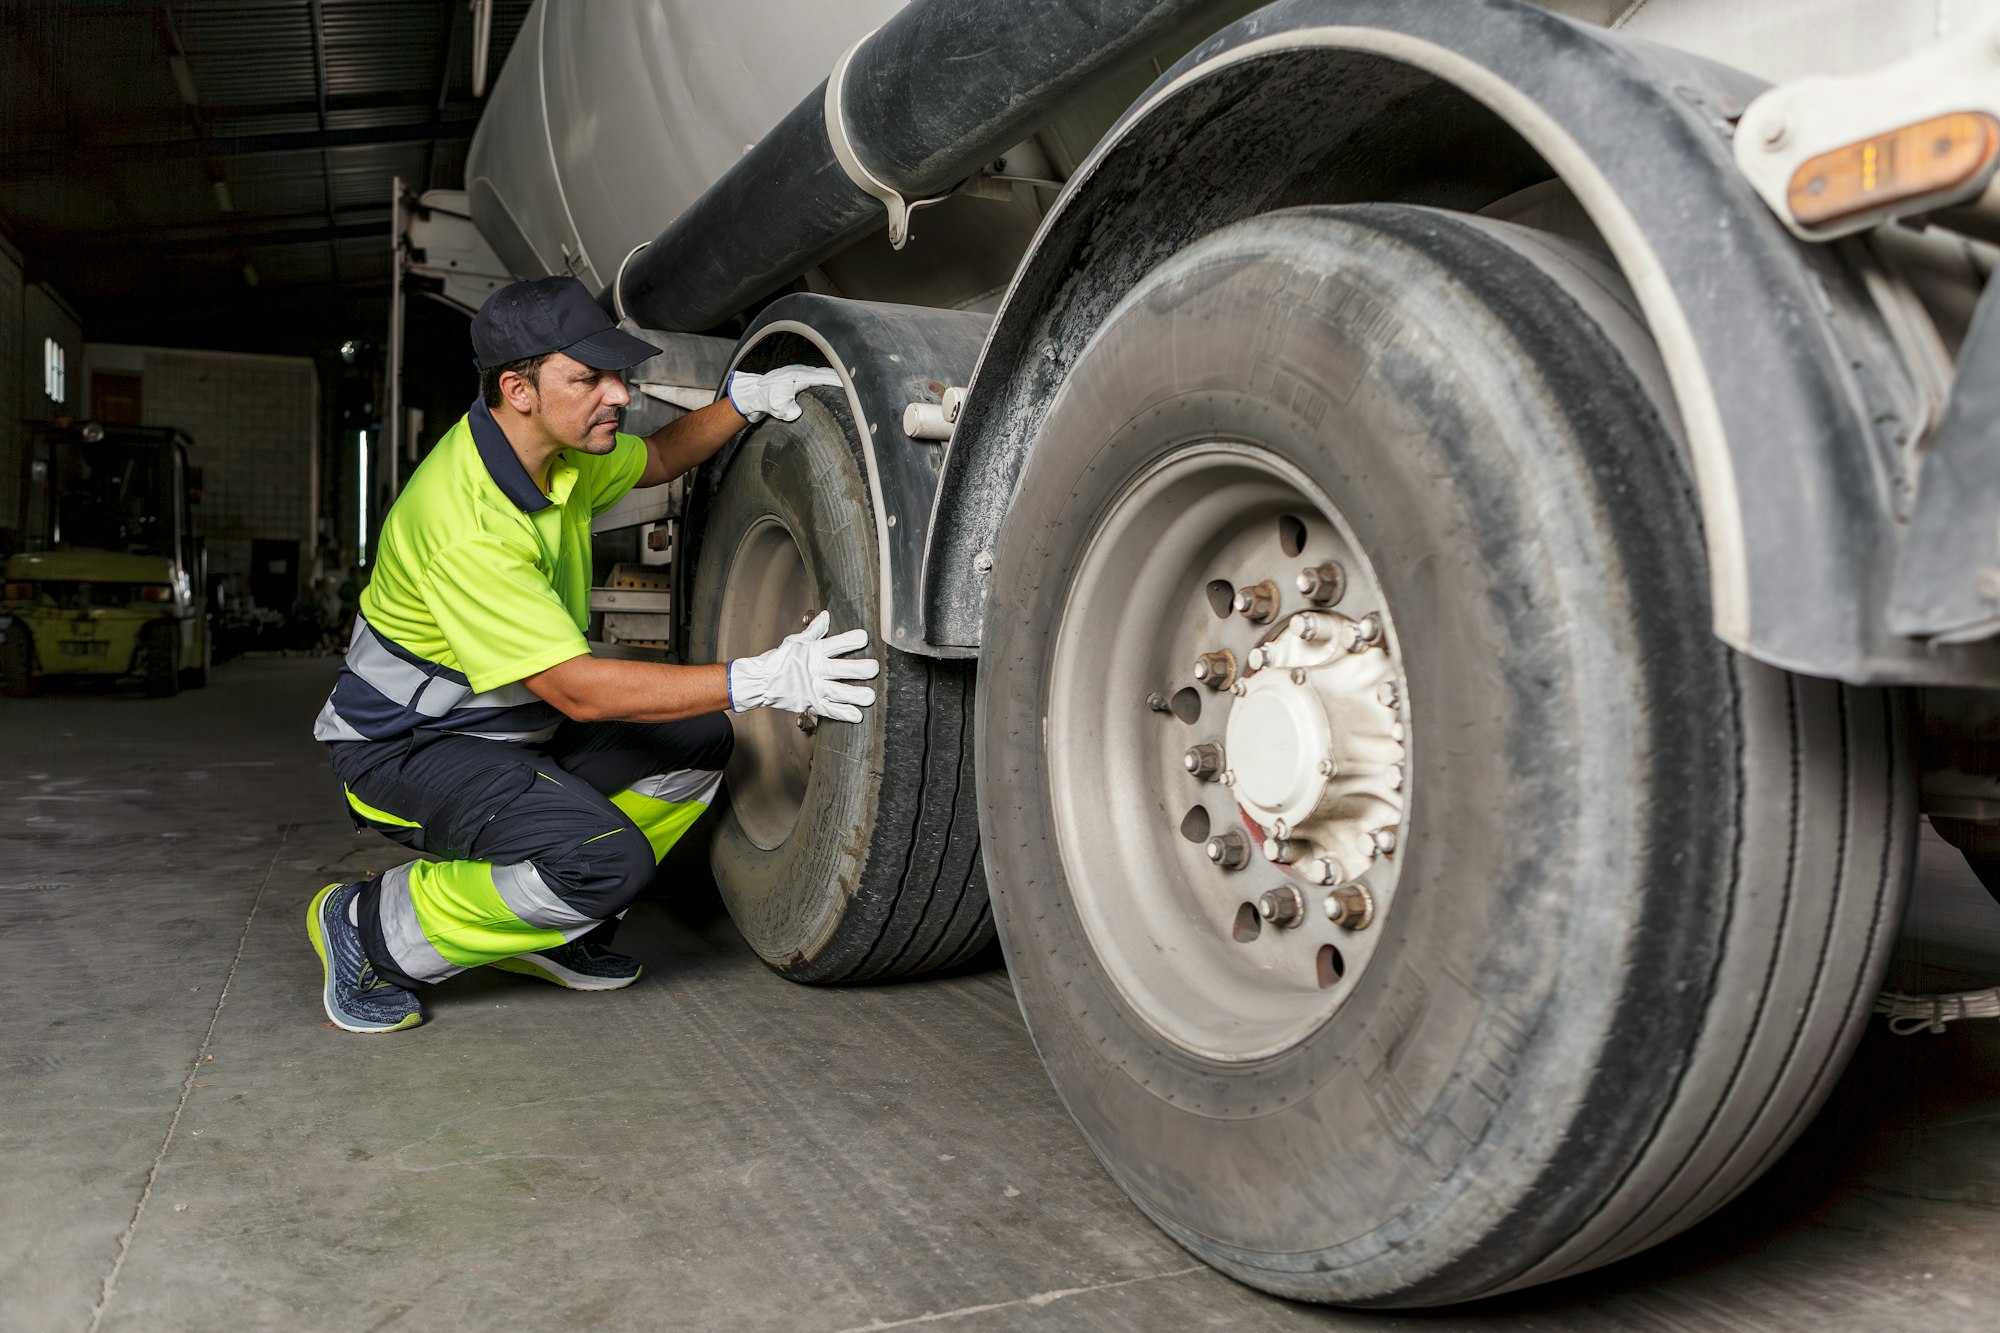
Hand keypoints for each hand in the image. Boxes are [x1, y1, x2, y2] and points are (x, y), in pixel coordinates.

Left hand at [726, 365, 842, 422]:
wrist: (754, 394)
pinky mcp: (800, 377)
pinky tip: (834, 382)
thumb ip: (786, 410)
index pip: (822, 378)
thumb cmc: (766, 400)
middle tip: (857, 382)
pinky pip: (818, 376)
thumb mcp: (775, 407)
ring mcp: (800, 373)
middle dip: (840, 376)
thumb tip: (796, 413)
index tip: (850, 384)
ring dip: (835, 376)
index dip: (837, 381)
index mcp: (798, 376)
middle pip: (825, 372)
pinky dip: (828, 378)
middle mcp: (801, 371)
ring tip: (850, 382)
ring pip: (822, 373)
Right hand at [727, 610, 880, 722]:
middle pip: (841, 670)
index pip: (835, 644)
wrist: (760, 682)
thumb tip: (825, 616)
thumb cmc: (777, 661)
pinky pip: (829, 710)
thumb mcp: (795, 641)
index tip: (864, 638)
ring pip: (838, 692)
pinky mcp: (810, 703)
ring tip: (870, 697)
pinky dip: (843, 713)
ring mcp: (813, 688)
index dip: (850, 640)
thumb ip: (814, 630)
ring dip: (855, 695)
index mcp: (813, 652)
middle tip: (874, 669)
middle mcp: (815, 670)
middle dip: (859, 669)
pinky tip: (857, 715)